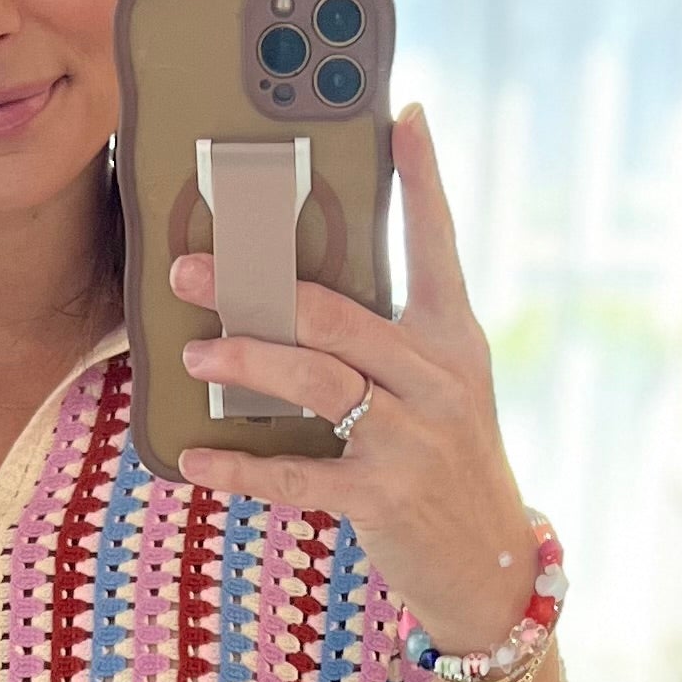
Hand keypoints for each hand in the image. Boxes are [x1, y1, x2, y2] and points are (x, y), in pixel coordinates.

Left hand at [172, 102, 535, 656]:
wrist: (490, 567)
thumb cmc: (447, 460)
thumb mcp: (442, 387)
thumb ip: (390, 335)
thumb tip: (298, 288)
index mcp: (454, 339)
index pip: (438, 244)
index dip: (422, 179)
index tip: (402, 115)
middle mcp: (437, 379)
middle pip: (337, 314)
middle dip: (257, 286)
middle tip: (191, 267)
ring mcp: (411, 439)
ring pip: (315, 382)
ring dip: (245, 362)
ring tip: (195, 354)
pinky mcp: (381, 497)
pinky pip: (296, 474)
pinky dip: (241, 467)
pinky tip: (196, 457)